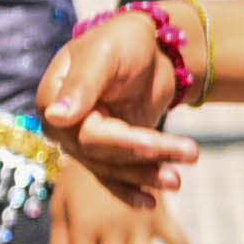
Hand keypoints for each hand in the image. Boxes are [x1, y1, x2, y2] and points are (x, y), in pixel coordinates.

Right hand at [36, 9, 200, 198]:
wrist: (148, 47)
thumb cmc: (122, 41)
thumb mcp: (104, 55)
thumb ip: (82, 84)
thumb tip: (56, 117)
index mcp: (52, 100)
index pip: (82, 131)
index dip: (117, 140)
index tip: (149, 144)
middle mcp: (63, 126)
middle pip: (102, 152)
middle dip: (146, 155)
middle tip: (192, 152)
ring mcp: (83, 141)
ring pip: (112, 167)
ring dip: (146, 175)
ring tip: (179, 179)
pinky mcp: (106, 151)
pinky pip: (114, 176)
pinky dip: (130, 190)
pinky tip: (149, 203)